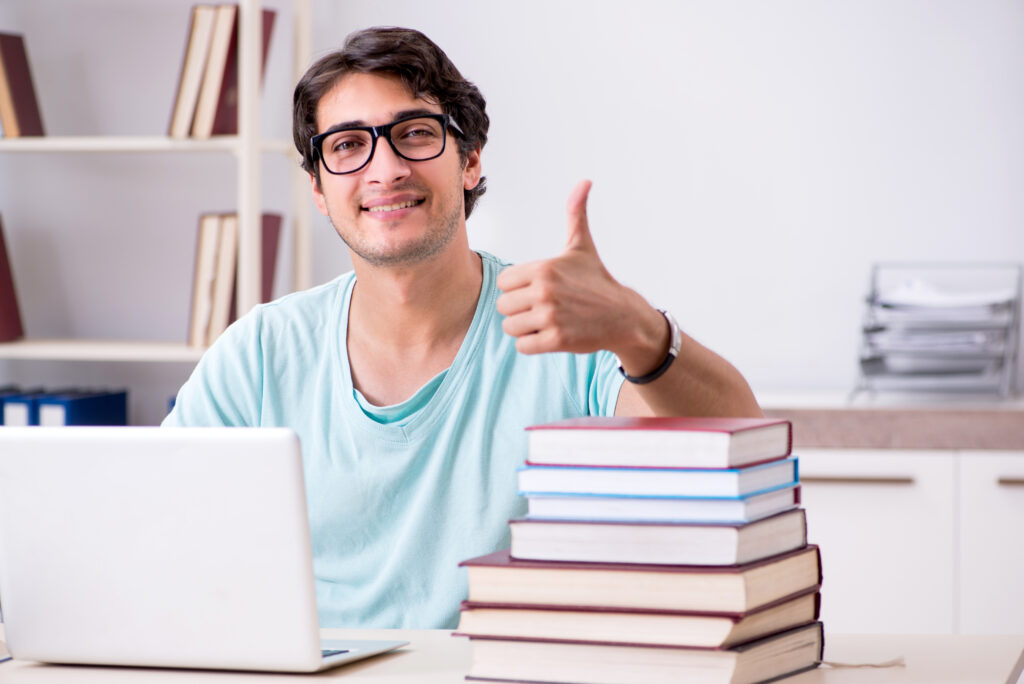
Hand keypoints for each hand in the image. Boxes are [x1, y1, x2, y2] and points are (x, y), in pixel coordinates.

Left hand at [496, 180, 665, 366]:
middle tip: (543, 308)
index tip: (539, 289)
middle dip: (519, 310)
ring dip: (525, 328)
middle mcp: (544, 291)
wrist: (623, 316)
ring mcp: (550, 317)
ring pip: (510, 327)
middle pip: (503, 306)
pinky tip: (550, 335)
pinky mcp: (556, 340)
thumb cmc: (596, 281)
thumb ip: (575, 214)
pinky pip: (522, 346)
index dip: (518, 288)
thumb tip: (585, 181)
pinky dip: (533, 344)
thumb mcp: (582, 246)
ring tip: (547, 322)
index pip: (504, 282)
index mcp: (543, 268)